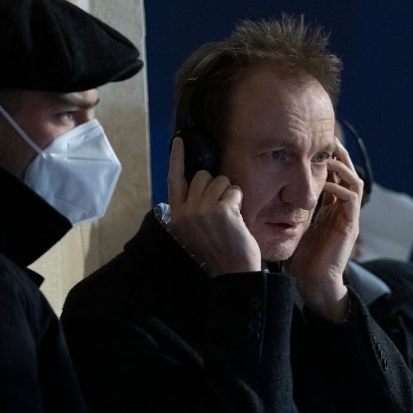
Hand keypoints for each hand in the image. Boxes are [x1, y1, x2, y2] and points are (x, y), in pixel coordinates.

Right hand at [168, 137, 261, 274]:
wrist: (233, 270)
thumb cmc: (218, 249)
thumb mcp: (195, 229)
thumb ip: (192, 206)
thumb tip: (200, 178)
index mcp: (176, 217)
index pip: (174, 181)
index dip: (177, 159)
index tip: (178, 141)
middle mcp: (185, 212)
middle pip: (202, 176)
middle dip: (215, 186)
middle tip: (220, 211)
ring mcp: (202, 211)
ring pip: (220, 181)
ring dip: (229, 194)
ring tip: (228, 217)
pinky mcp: (221, 210)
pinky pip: (234, 190)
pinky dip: (239, 201)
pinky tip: (236, 219)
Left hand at [287, 137, 362, 320]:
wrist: (313, 285)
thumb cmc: (300, 261)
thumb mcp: (291, 229)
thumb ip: (285, 212)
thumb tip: (260, 197)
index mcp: (329, 210)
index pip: (332, 177)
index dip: (325, 160)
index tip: (310, 145)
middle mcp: (342, 210)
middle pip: (347, 173)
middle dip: (337, 155)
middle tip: (324, 140)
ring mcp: (348, 218)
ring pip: (354, 181)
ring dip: (341, 167)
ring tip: (326, 155)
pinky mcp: (350, 226)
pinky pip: (350, 199)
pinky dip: (338, 187)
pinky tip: (324, 182)